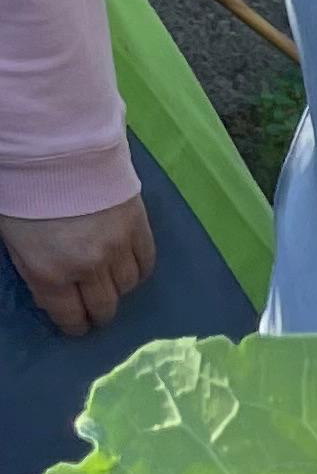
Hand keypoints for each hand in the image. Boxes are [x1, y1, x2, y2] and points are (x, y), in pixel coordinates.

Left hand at [3, 196, 154, 336]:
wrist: (56, 146)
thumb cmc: (24, 191)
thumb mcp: (14, 238)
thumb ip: (35, 269)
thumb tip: (54, 292)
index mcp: (50, 272)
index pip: (70, 316)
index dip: (75, 326)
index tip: (77, 327)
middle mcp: (88, 267)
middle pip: (104, 307)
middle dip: (99, 315)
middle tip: (96, 313)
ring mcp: (117, 248)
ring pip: (127, 286)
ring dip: (118, 290)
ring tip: (111, 284)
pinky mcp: (138, 227)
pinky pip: (146, 262)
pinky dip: (139, 271)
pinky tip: (130, 267)